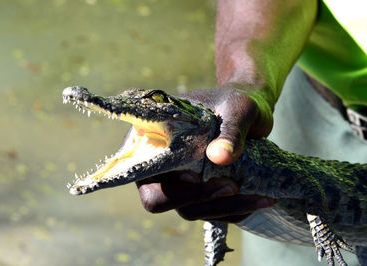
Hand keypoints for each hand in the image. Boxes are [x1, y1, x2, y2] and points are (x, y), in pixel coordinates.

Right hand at [136, 88, 274, 222]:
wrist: (251, 110)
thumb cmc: (236, 101)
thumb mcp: (237, 108)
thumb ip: (230, 130)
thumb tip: (219, 158)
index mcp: (152, 138)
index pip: (142, 172)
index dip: (164, 182)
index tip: (196, 176)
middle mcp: (159, 163)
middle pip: (161, 199)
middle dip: (198, 199)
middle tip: (232, 186)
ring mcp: (178, 181)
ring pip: (190, 210)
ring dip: (223, 208)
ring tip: (258, 197)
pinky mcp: (199, 192)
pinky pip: (210, 212)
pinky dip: (235, 210)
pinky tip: (260, 199)